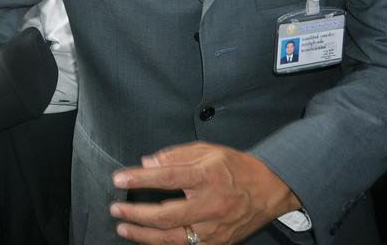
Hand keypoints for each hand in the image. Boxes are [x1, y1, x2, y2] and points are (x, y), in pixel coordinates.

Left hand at [109, 142, 300, 243]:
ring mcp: (215, 228)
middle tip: (116, 209)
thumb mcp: (207, 150)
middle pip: (166, 215)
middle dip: (135, 214)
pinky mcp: (218, 242)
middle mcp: (210, 205)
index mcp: (206, 176)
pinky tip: (148, 240)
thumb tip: (147, 163)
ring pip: (173, 238)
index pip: (166, 178)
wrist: (270, 189)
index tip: (119, 179)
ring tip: (123, 228)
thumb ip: (175, 156)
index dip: (139, 179)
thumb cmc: (236, 168)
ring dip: (144, 235)